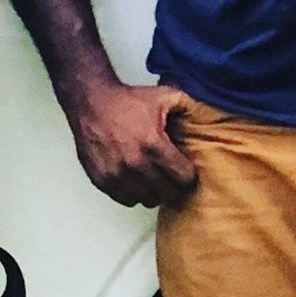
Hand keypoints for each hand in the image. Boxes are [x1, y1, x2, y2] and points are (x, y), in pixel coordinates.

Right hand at [68, 80, 196, 207]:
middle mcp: (134, 164)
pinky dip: (133, 194)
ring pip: (147, 200)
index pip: (183, 178)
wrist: (90, 101)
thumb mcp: (163, 96)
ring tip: (153, 179)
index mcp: (153, 145)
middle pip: (167, 193)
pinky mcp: (101, 180)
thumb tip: (205, 112)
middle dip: (173, 186)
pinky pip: (125, 200)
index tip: (185, 169)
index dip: (188, 174)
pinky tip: (135, 180)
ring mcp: (116, 174)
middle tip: (171, 177)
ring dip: (153, 192)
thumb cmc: (125, 101)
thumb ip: (188, 105)